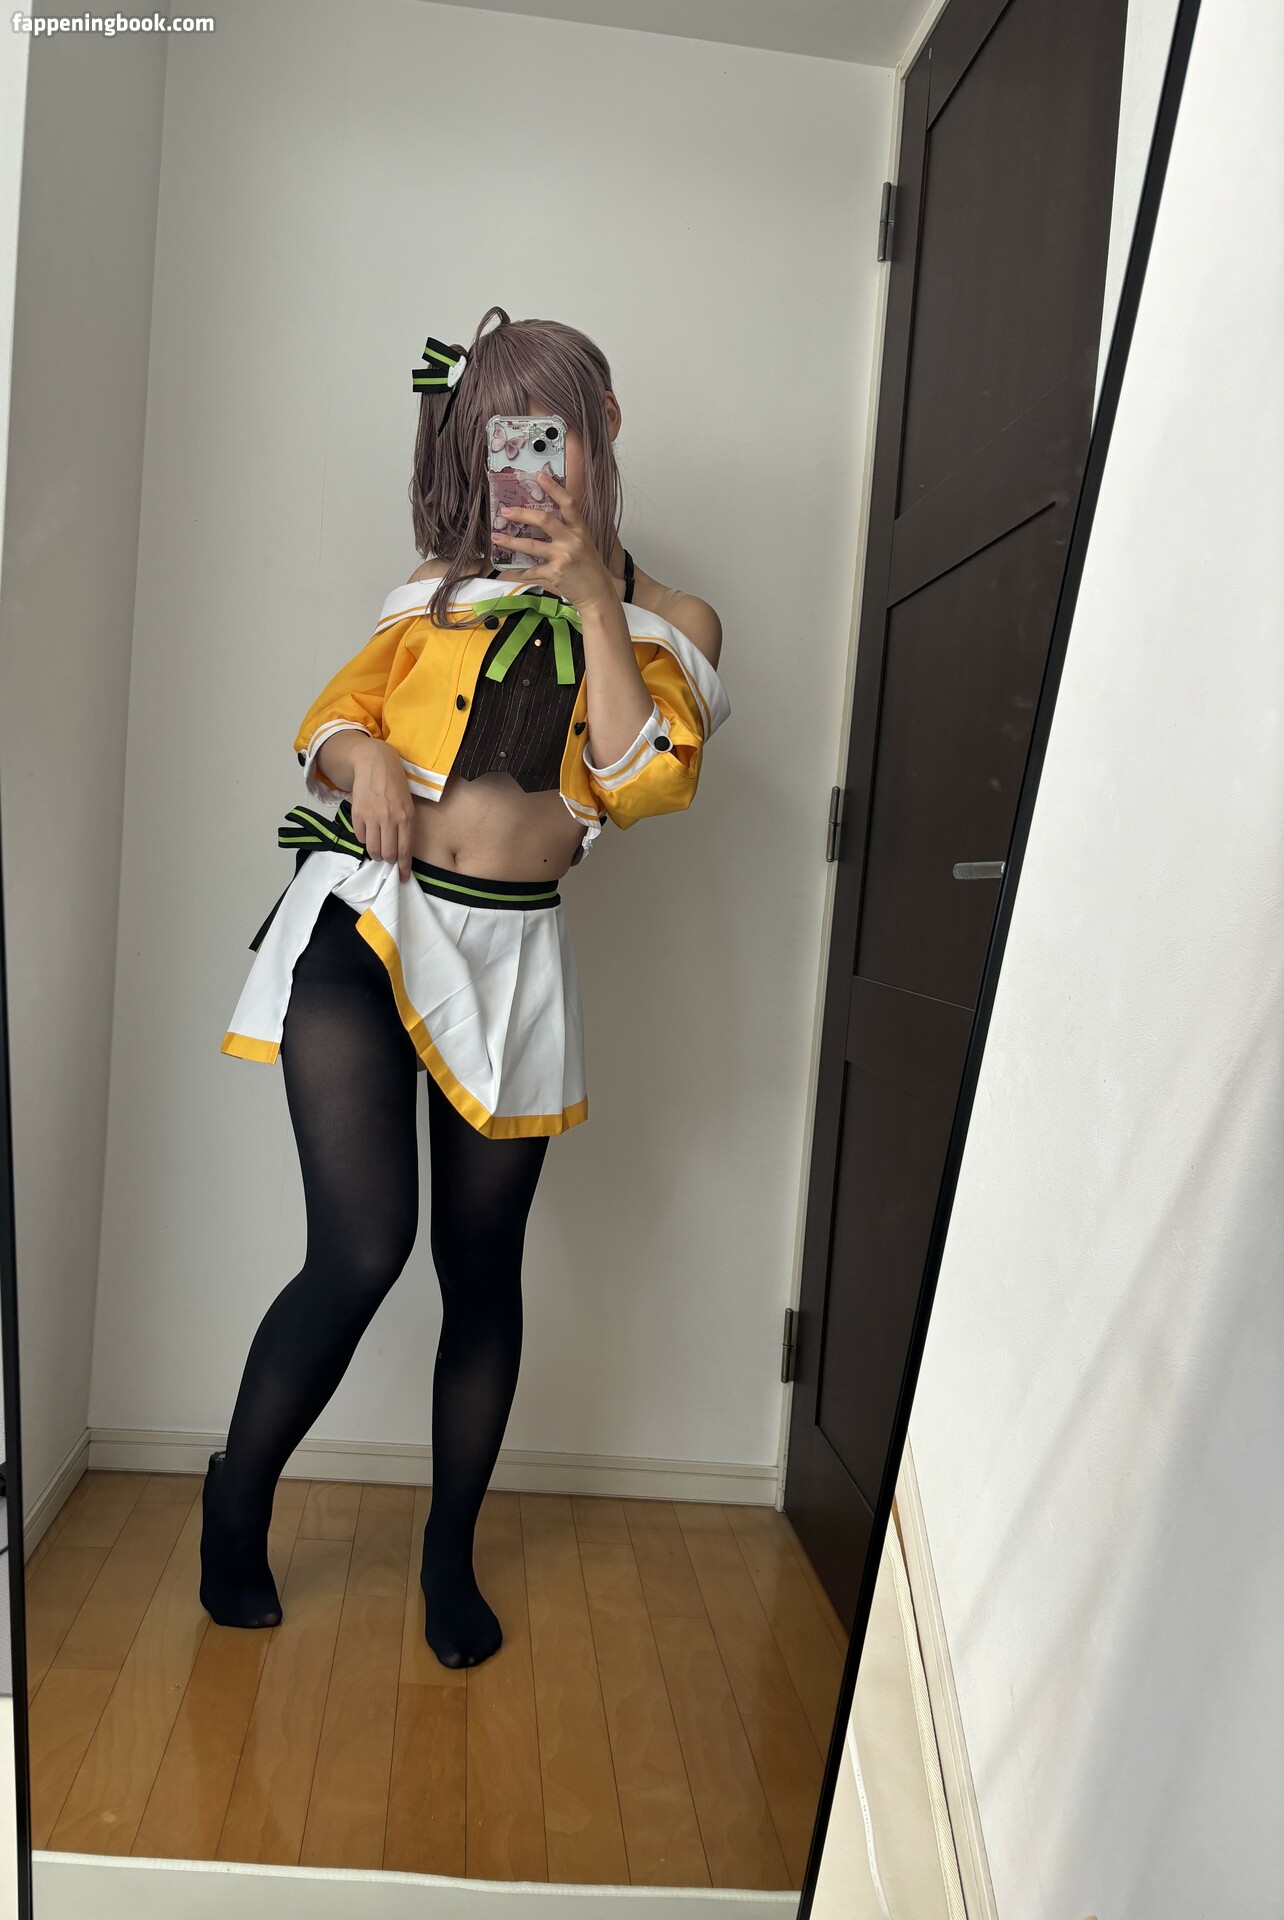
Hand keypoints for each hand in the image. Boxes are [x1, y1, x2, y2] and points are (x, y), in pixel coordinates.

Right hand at [349, 738, 415, 881]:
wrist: (375, 763)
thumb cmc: (396, 784)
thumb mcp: (408, 804)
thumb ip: (405, 826)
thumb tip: (401, 851)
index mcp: (406, 817)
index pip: (404, 850)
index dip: (403, 868)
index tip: (402, 878)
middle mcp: (390, 819)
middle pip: (387, 853)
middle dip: (388, 861)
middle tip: (388, 858)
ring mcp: (372, 817)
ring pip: (372, 848)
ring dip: (375, 854)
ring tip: (378, 850)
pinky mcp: (358, 813)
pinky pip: (359, 837)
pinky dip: (364, 840)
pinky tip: (368, 834)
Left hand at [495, 468, 615, 612]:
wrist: (598, 595)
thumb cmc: (589, 569)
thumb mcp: (584, 544)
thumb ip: (568, 532)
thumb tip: (543, 521)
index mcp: (580, 530)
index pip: (568, 503)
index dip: (554, 488)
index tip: (540, 476)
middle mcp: (573, 540)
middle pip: (544, 520)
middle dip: (521, 514)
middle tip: (505, 512)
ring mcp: (564, 556)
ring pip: (532, 545)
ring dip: (511, 541)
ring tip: (496, 537)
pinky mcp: (556, 573)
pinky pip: (532, 570)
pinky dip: (521, 571)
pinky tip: (513, 569)